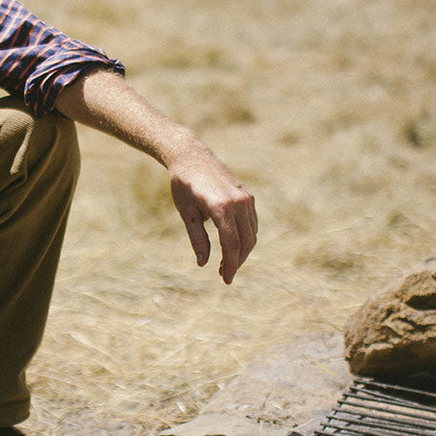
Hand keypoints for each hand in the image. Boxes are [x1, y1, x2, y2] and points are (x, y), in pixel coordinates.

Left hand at [168, 142, 257, 283]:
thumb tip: (203, 263)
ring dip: (243, 252)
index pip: (232, 244)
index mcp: (221, 207)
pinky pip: (252, 223)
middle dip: (237, 262)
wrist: (192, 156)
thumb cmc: (184, 185)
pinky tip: (235, 247)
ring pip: (251, 234)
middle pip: (245, 242)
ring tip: (228, 264)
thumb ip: (197, 239)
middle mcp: (238, 202)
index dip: (230, 264)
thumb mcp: (187, 214)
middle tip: (225, 276)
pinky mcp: (247, 196)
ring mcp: (246, 198)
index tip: (226, 279)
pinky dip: (246, 238)